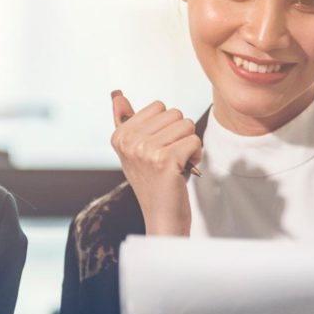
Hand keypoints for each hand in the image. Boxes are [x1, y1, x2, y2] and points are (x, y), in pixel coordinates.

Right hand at [110, 90, 201, 235]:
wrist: (162, 217)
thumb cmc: (152, 183)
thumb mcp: (134, 150)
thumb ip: (126, 121)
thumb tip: (118, 95)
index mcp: (120, 135)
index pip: (158, 106)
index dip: (166, 126)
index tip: (158, 147)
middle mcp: (129, 141)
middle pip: (175, 113)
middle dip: (180, 133)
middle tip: (170, 157)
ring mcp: (146, 151)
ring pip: (187, 125)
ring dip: (189, 144)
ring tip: (178, 163)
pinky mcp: (166, 160)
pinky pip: (194, 140)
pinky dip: (196, 155)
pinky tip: (185, 169)